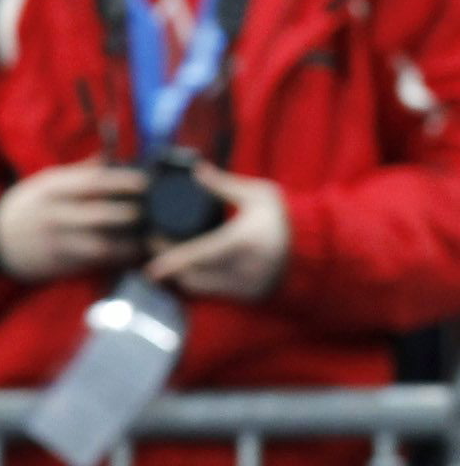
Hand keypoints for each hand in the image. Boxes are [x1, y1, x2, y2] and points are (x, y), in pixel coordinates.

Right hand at [0, 161, 148, 282]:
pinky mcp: (59, 266)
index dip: (123, 182)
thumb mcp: (45, 182)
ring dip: (128, 243)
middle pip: (99, 217)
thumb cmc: (27, 206)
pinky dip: (116, 259)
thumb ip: (79, 172)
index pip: (93, 184)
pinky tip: (132, 253)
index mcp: (51, 190)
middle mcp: (54, 217)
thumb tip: (111, 158)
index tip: (146, 182)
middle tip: (154, 209)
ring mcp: (56, 244)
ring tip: (148, 236)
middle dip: (131, 214)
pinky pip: (94, 264)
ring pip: (100, 246)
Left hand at [143, 165, 290, 302]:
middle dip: (167, 262)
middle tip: (152, 240)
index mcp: (243, 241)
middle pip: (191, 273)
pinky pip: (208, 292)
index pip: (201, 254)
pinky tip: (182, 265)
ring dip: (177, 273)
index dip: (173, 262)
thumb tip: (196, 169)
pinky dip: (192, 281)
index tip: (150, 269)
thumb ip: (225, 185)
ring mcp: (242, 285)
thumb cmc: (283, 217)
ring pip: (196, 286)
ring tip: (164, 250)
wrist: (314, 249)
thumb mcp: (259, 195)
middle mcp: (241, 267)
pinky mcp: (243, 296)